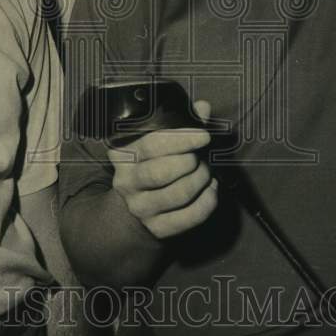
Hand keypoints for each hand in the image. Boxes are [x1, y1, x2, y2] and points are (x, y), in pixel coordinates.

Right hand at [108, 100, 217, 238]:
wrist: (139, 205)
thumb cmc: (154, 162)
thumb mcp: (159, 140)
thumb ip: (182, 122)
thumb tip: (203, 107)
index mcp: (123, 154)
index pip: (152, 145)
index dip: (181, 139)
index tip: (203, 136)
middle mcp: (126, 182)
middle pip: (160, 172)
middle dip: (190, 162)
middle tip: (201, 158)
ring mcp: (140, 207)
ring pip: (177, 194)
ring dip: (200, 180)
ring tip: (206, 172)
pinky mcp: (157, 228)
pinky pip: (190, 217)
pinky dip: (208, 201)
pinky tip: (211, 189)